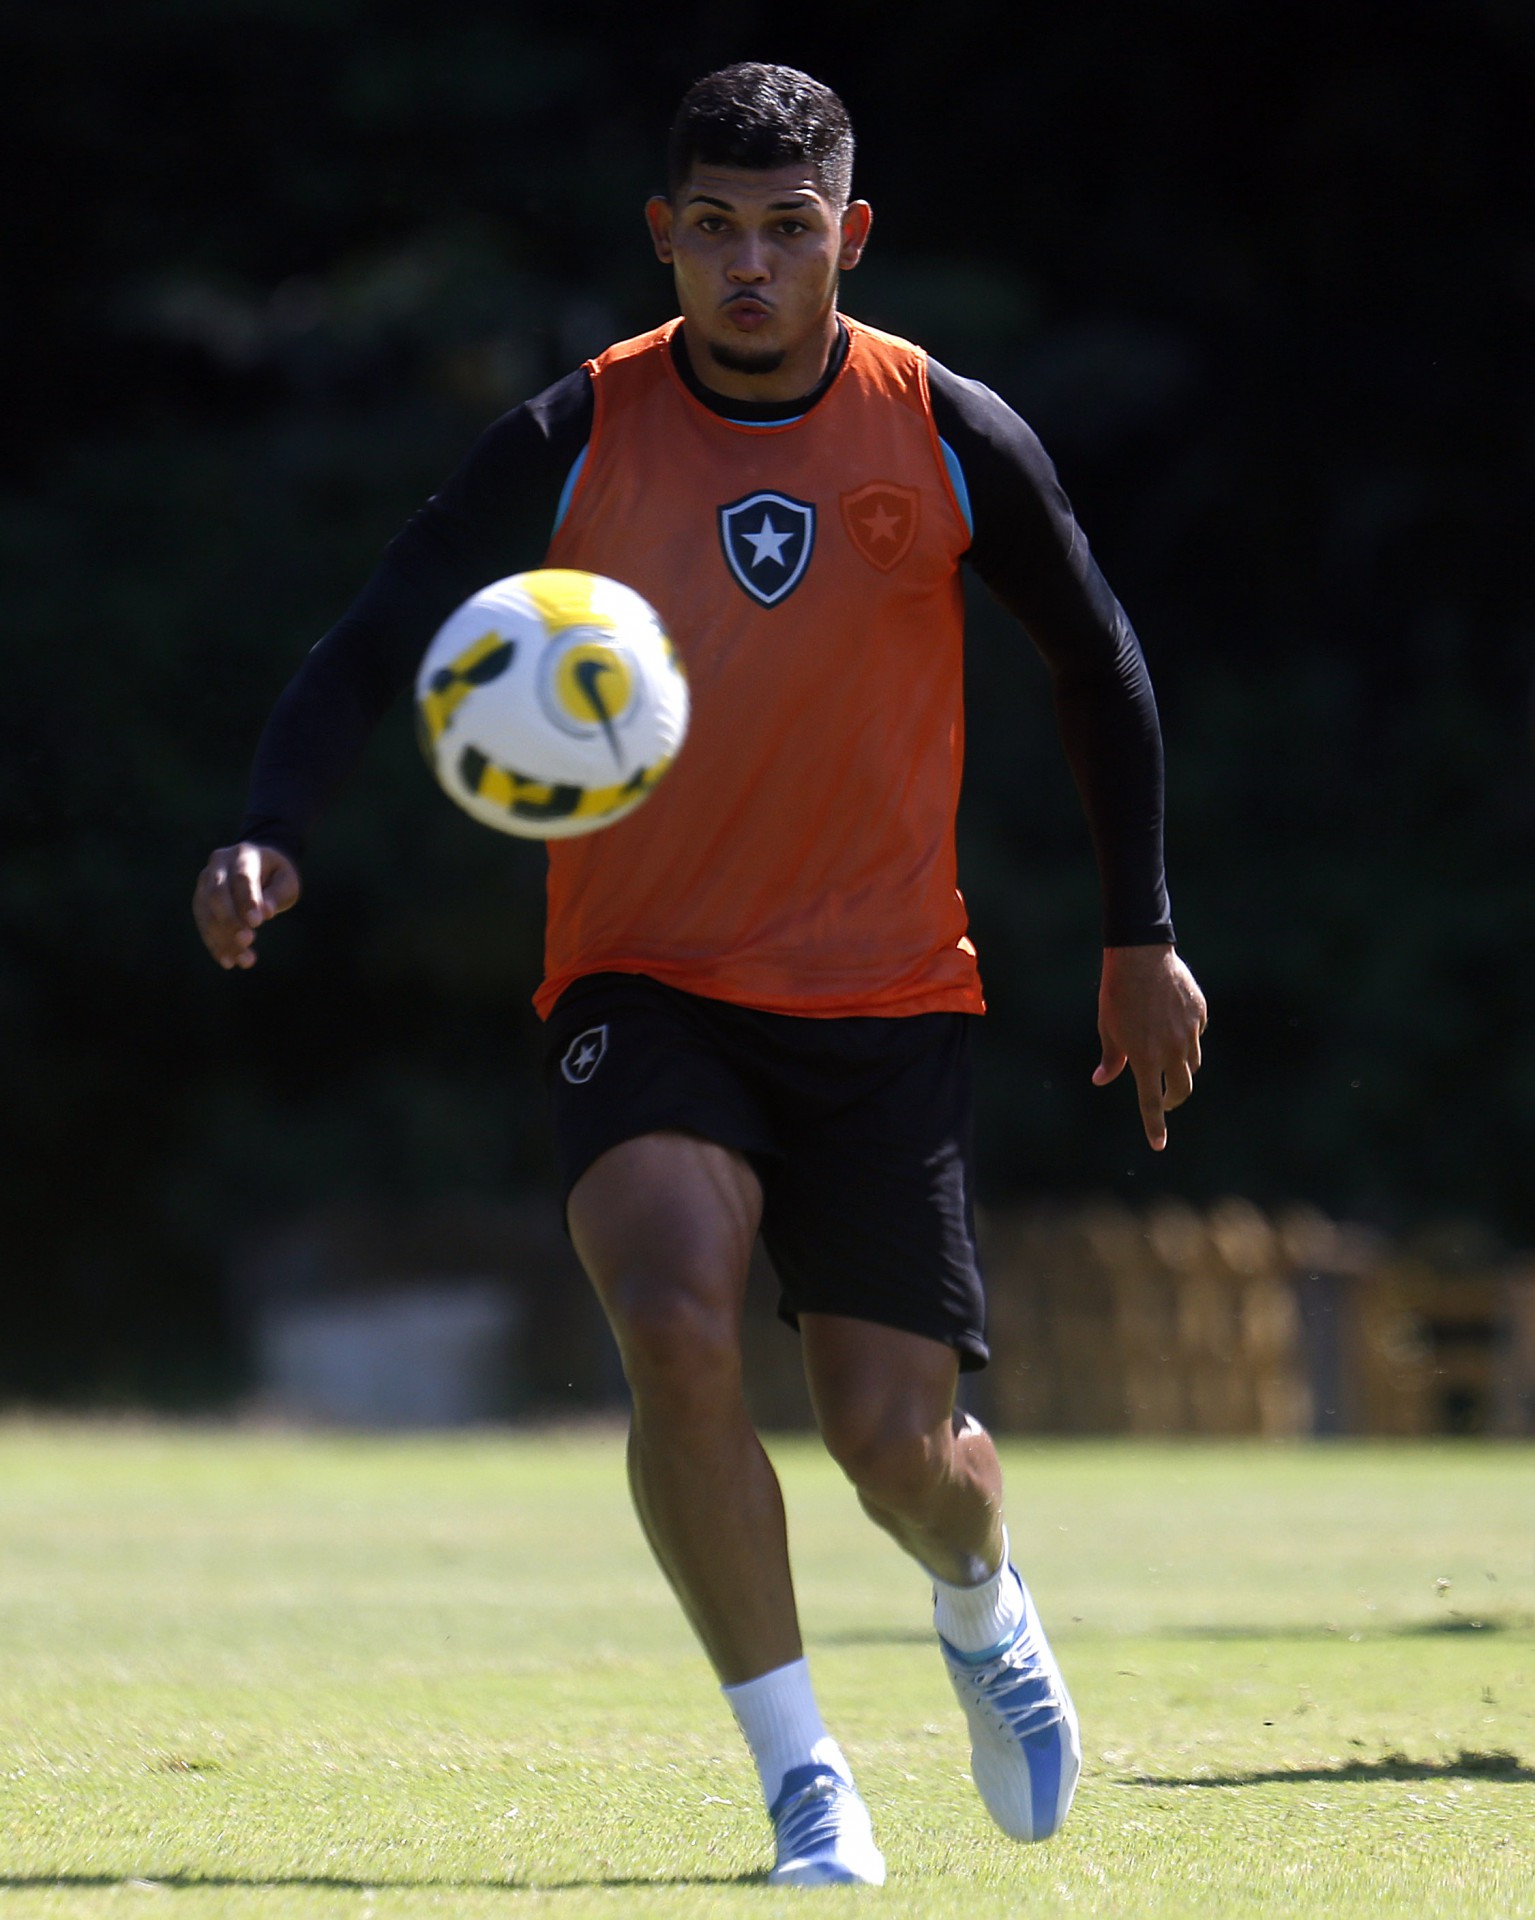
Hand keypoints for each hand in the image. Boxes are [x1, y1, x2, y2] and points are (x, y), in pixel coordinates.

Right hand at [192, 842, 301, 969]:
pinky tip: (228, 961)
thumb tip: (265, 912)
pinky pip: (203, 922)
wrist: (258, 865)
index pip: (242, 877)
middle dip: (230, 920)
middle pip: (217, 894)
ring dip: (222, 938)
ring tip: (243, 960)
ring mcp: (205, 881)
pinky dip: (215, 943)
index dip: (247, 900)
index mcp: (243, 854)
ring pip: (206, 911)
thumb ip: (277, 894)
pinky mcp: (200, 899)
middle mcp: (218, 864)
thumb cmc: (276, 874)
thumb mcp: (287, 880)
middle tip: (247, 941)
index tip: (258, 923)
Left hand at [1092, 944, 1206, 1151]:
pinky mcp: (1200, 1014)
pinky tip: (1174, 1023)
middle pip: (1181, 1089)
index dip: (1154, 1126)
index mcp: (1145, 1057)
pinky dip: (1188, 1037)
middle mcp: (1172, 1049)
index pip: (1150, 1102)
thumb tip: (1101, 1080)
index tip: (1159, 1145)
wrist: (1140, 956)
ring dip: (1181, 1068)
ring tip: (1166, 1058)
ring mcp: (1190, 1032)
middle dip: (1173, 1099)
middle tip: (1165, 1099)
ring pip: (1192, 1063)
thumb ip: (1111, 1059)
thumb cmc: (1117, 994)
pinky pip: (1197, 1034)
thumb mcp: (1108, 1028)